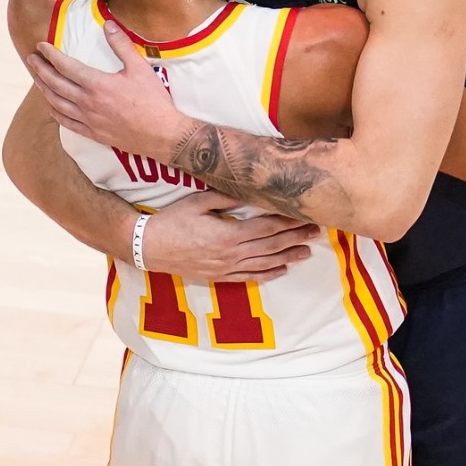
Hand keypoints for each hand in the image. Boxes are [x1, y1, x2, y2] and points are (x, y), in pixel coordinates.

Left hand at [27, 24, 188, 156]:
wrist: (161, 134)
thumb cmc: (153, 101)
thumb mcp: (140, 68)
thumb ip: (121, 45)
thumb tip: (108, 25)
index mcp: (97, 84)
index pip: (65, 66)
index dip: (51, 54)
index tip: (41, 46)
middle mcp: (87, 102)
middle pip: (55, 84)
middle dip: (40, 69)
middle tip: (31, 59)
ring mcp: (88, 120)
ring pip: (57, 103)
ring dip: (44, 89)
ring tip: (37, 79)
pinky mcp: (93, 133)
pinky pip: (67, 123)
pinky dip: (56, 113)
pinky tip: (52, 108)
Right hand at [141, 191, 319, 281]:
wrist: (148, 248)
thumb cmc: (172, 221)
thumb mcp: (198, 202)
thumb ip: (226, 197)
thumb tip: (251, 189)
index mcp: (228, 234)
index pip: (267, 227)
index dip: (289, 222)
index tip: (305, 216)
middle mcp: (231, 254)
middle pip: (271, 245)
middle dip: (295, 237)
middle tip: (316, 231)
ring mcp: (226, 268)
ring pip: (265, 263)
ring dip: (288, 256)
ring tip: (307, 252)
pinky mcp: (219, 277)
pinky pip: (249, 277)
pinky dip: (268, 274)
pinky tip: (282, 270)